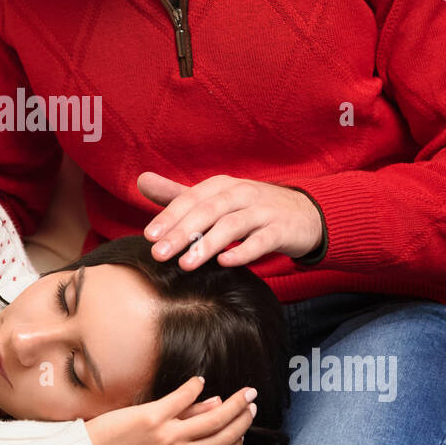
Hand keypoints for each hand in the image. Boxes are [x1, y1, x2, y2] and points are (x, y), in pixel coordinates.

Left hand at [85, 376, 257, 444]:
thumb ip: (190, 440)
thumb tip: (216, 409)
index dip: (240, 440)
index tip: (245, 425)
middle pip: (225, 435)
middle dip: (244, 418)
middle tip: (251, 402)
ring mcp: (168, 437)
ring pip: (213, 417)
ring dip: (232, 402)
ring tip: (242, 391)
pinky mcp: (152, 417)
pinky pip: (183, 398)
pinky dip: (195, 387)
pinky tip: (199, 381)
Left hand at [137, 172, 321, 267]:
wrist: (304, 214)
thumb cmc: (251, 208)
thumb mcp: (215, 198)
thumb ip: (177, 194)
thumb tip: (141, 180)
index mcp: (221, 186)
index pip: (190, 199)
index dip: (169, 216)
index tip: (149, 237)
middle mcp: (241, 194)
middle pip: (208, 211)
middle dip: (182, 232)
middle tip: (159, 254)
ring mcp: (263, 211)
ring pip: (232, 225)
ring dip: (208, 244)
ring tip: (186, 264)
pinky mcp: (282, 229)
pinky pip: (262, 240)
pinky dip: (243, 251)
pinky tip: (225, 263)